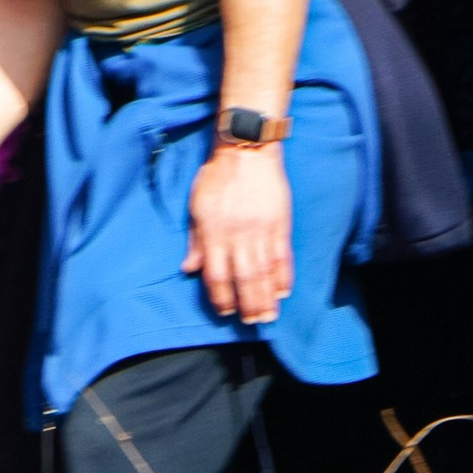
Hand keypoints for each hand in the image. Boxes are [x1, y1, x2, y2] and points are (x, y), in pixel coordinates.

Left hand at [185, 144, 293, 323]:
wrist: (247, 149)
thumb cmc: (217, 176)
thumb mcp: (197, 206)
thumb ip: (195, 240)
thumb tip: (188, 269)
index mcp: (213, 232)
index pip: (215, 274)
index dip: (220, 296)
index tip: (224, 312)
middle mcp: (237, 235)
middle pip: (243, 279)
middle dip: (247, 304)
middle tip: (251, 322)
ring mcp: (261, 230)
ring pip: (263, 272)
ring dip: (266, 298)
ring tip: (269, 316)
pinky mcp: (280, 223)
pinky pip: (282, 256)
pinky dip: (283, 276)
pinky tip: (283, 292)